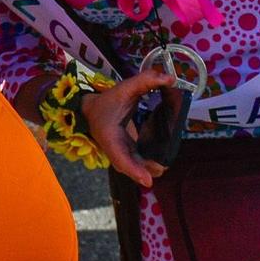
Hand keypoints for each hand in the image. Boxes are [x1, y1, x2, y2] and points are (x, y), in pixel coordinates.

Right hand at [79, 71, 178, 186]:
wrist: (90, 109)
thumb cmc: (106, 101)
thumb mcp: (124, 88)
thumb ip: (145, 80)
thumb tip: (169, 79)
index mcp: (109, 136)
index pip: (120, 158)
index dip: (134, 170)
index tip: (148, 181)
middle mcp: (113, 149)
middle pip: (129, 167)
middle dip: (144, 171)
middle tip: (162, 168)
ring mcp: (118, 153)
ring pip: (133, 167)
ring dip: (147, 169)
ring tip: (163, 165)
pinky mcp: (124, 153)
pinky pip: (135, 163)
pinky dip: (146, 164)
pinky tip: (159, 160)